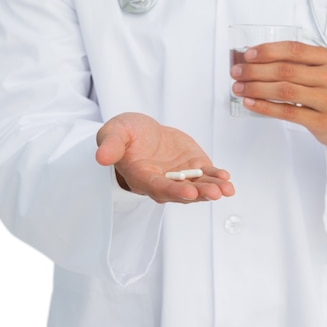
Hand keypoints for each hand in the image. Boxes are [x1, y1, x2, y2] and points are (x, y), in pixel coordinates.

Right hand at [95, 113, 234, 202]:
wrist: (141, 132)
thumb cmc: (125, 134)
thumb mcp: (114, 133)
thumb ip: (110, 145)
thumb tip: (100, 156)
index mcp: (142, 177)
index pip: (158, 188)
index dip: (173, 191)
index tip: (188, 193)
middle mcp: (163, 182)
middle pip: (182, 192)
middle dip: (199, 193)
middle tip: (215, 193)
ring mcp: (180, 177)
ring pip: (198, 186)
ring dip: (212, 188)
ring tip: (226, 189)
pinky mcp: (193, 167)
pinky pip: (206, 175)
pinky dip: (216, 177)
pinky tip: (226, 177)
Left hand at [231, 41, 326, 162]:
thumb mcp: (325, 70)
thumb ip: (299, 63)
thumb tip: (258, 59)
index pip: (294, 49)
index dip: (268, 51)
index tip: (249, 54)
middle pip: (285, 70)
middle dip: (255, 70)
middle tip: (237, 72)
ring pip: (284, 90)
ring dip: (256, 88)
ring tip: (239, 88)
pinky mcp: (321, 120)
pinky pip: (287, 112)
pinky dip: (265, 107)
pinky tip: (251, 103)